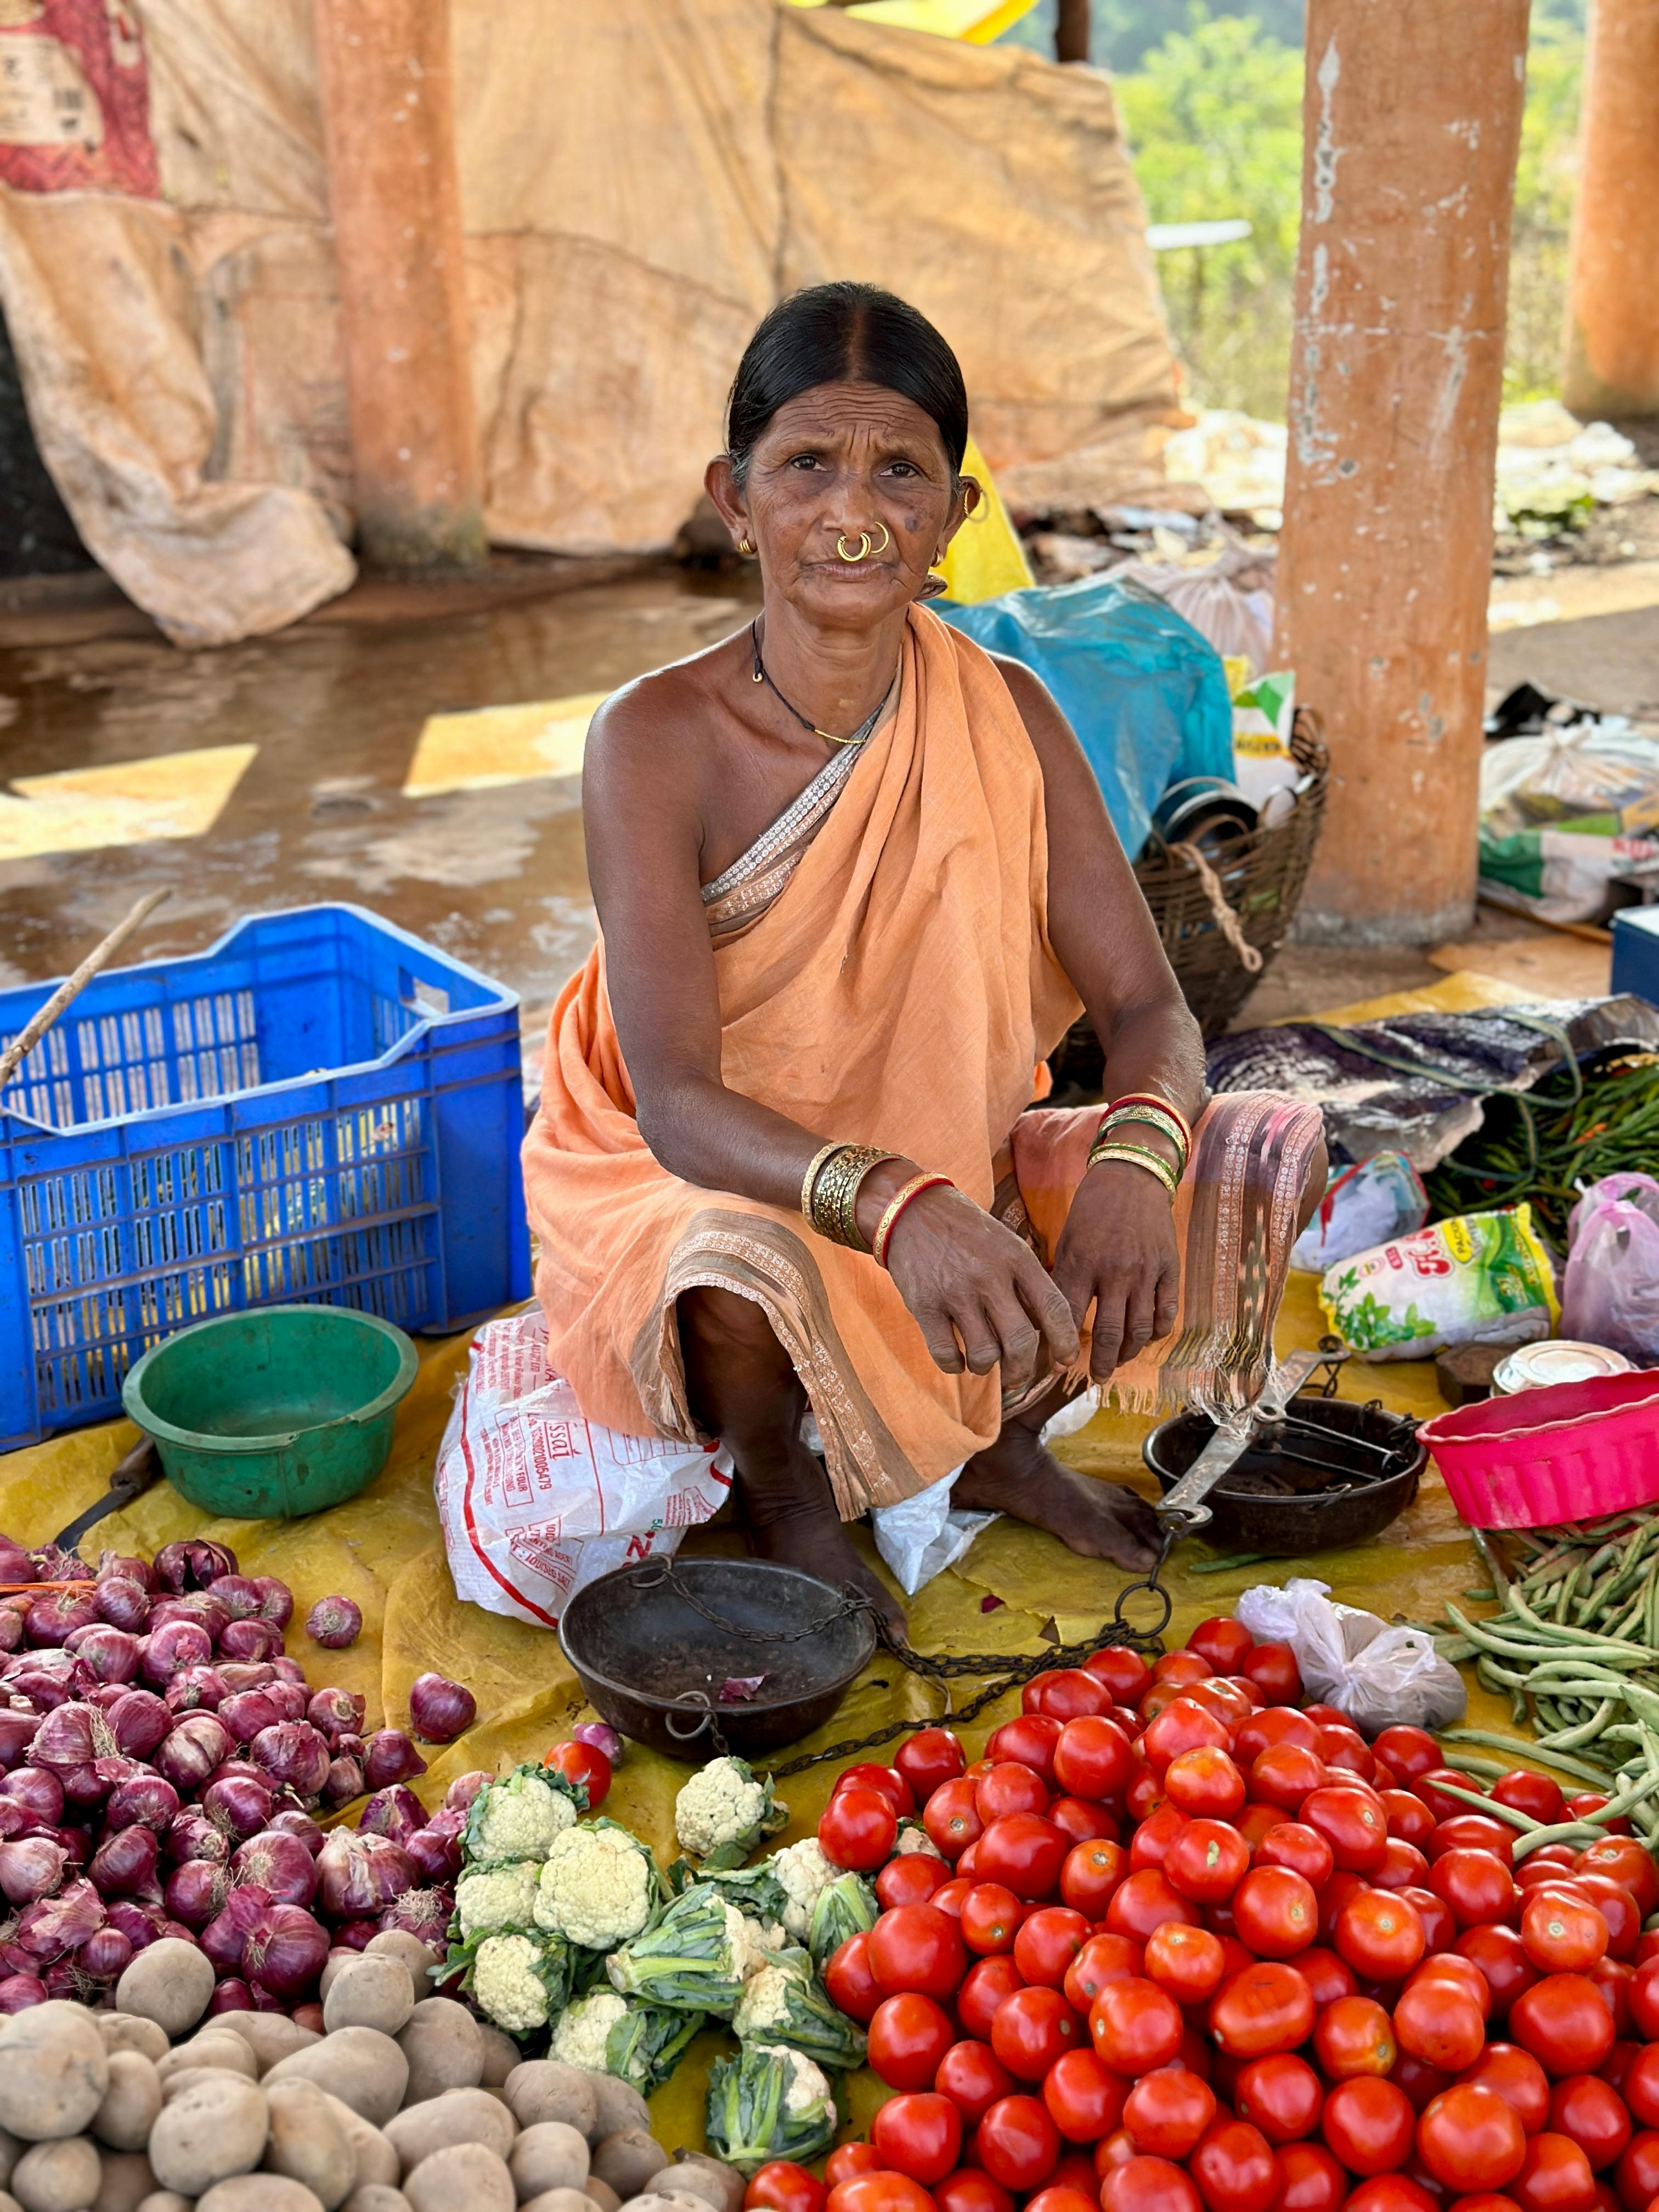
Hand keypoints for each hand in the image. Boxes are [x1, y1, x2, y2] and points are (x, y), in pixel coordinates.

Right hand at [874, 1180, 1079, 1394]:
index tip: (1066, 1360)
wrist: (911, 1210)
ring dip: (986, 1368)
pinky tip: (956, 1360)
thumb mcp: (1006, 1243)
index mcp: (1017, 1258)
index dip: (1066, 1342)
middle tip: (1017, 1377)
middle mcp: (990, 1276)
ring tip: (982, 1362)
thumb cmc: (967, 1233)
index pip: (1055, 1309)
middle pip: (1021, 1342)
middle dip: (1023, 1370)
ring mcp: (956, 1292)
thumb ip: (1027, 1282)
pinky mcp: (924, 1305)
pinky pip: (946, 1354)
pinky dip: (954, 1367)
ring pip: (984, 1354)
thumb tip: (1049, 1334)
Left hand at [1052, 1161, 1180, 1381]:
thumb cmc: (1091, 1210)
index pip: (1070, 1317)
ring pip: (1139, 1329)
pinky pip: (1165, 1312)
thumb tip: (1049, 1320)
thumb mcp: (1067, 1240)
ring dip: (1129, 1353)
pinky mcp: (1168, 1268)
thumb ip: (1064, 1279)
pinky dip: (1156, 1332)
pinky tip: (1146, 1339)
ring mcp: (1145, 1271)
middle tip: (1096, 1378)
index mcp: (1081, 1262)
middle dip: (1101, 1363)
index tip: (1058, 1366)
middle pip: (1109, 1333)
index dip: (1063, 1346)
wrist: (1131, 1177)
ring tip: (1119, 1362)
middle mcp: (1114, 1270)